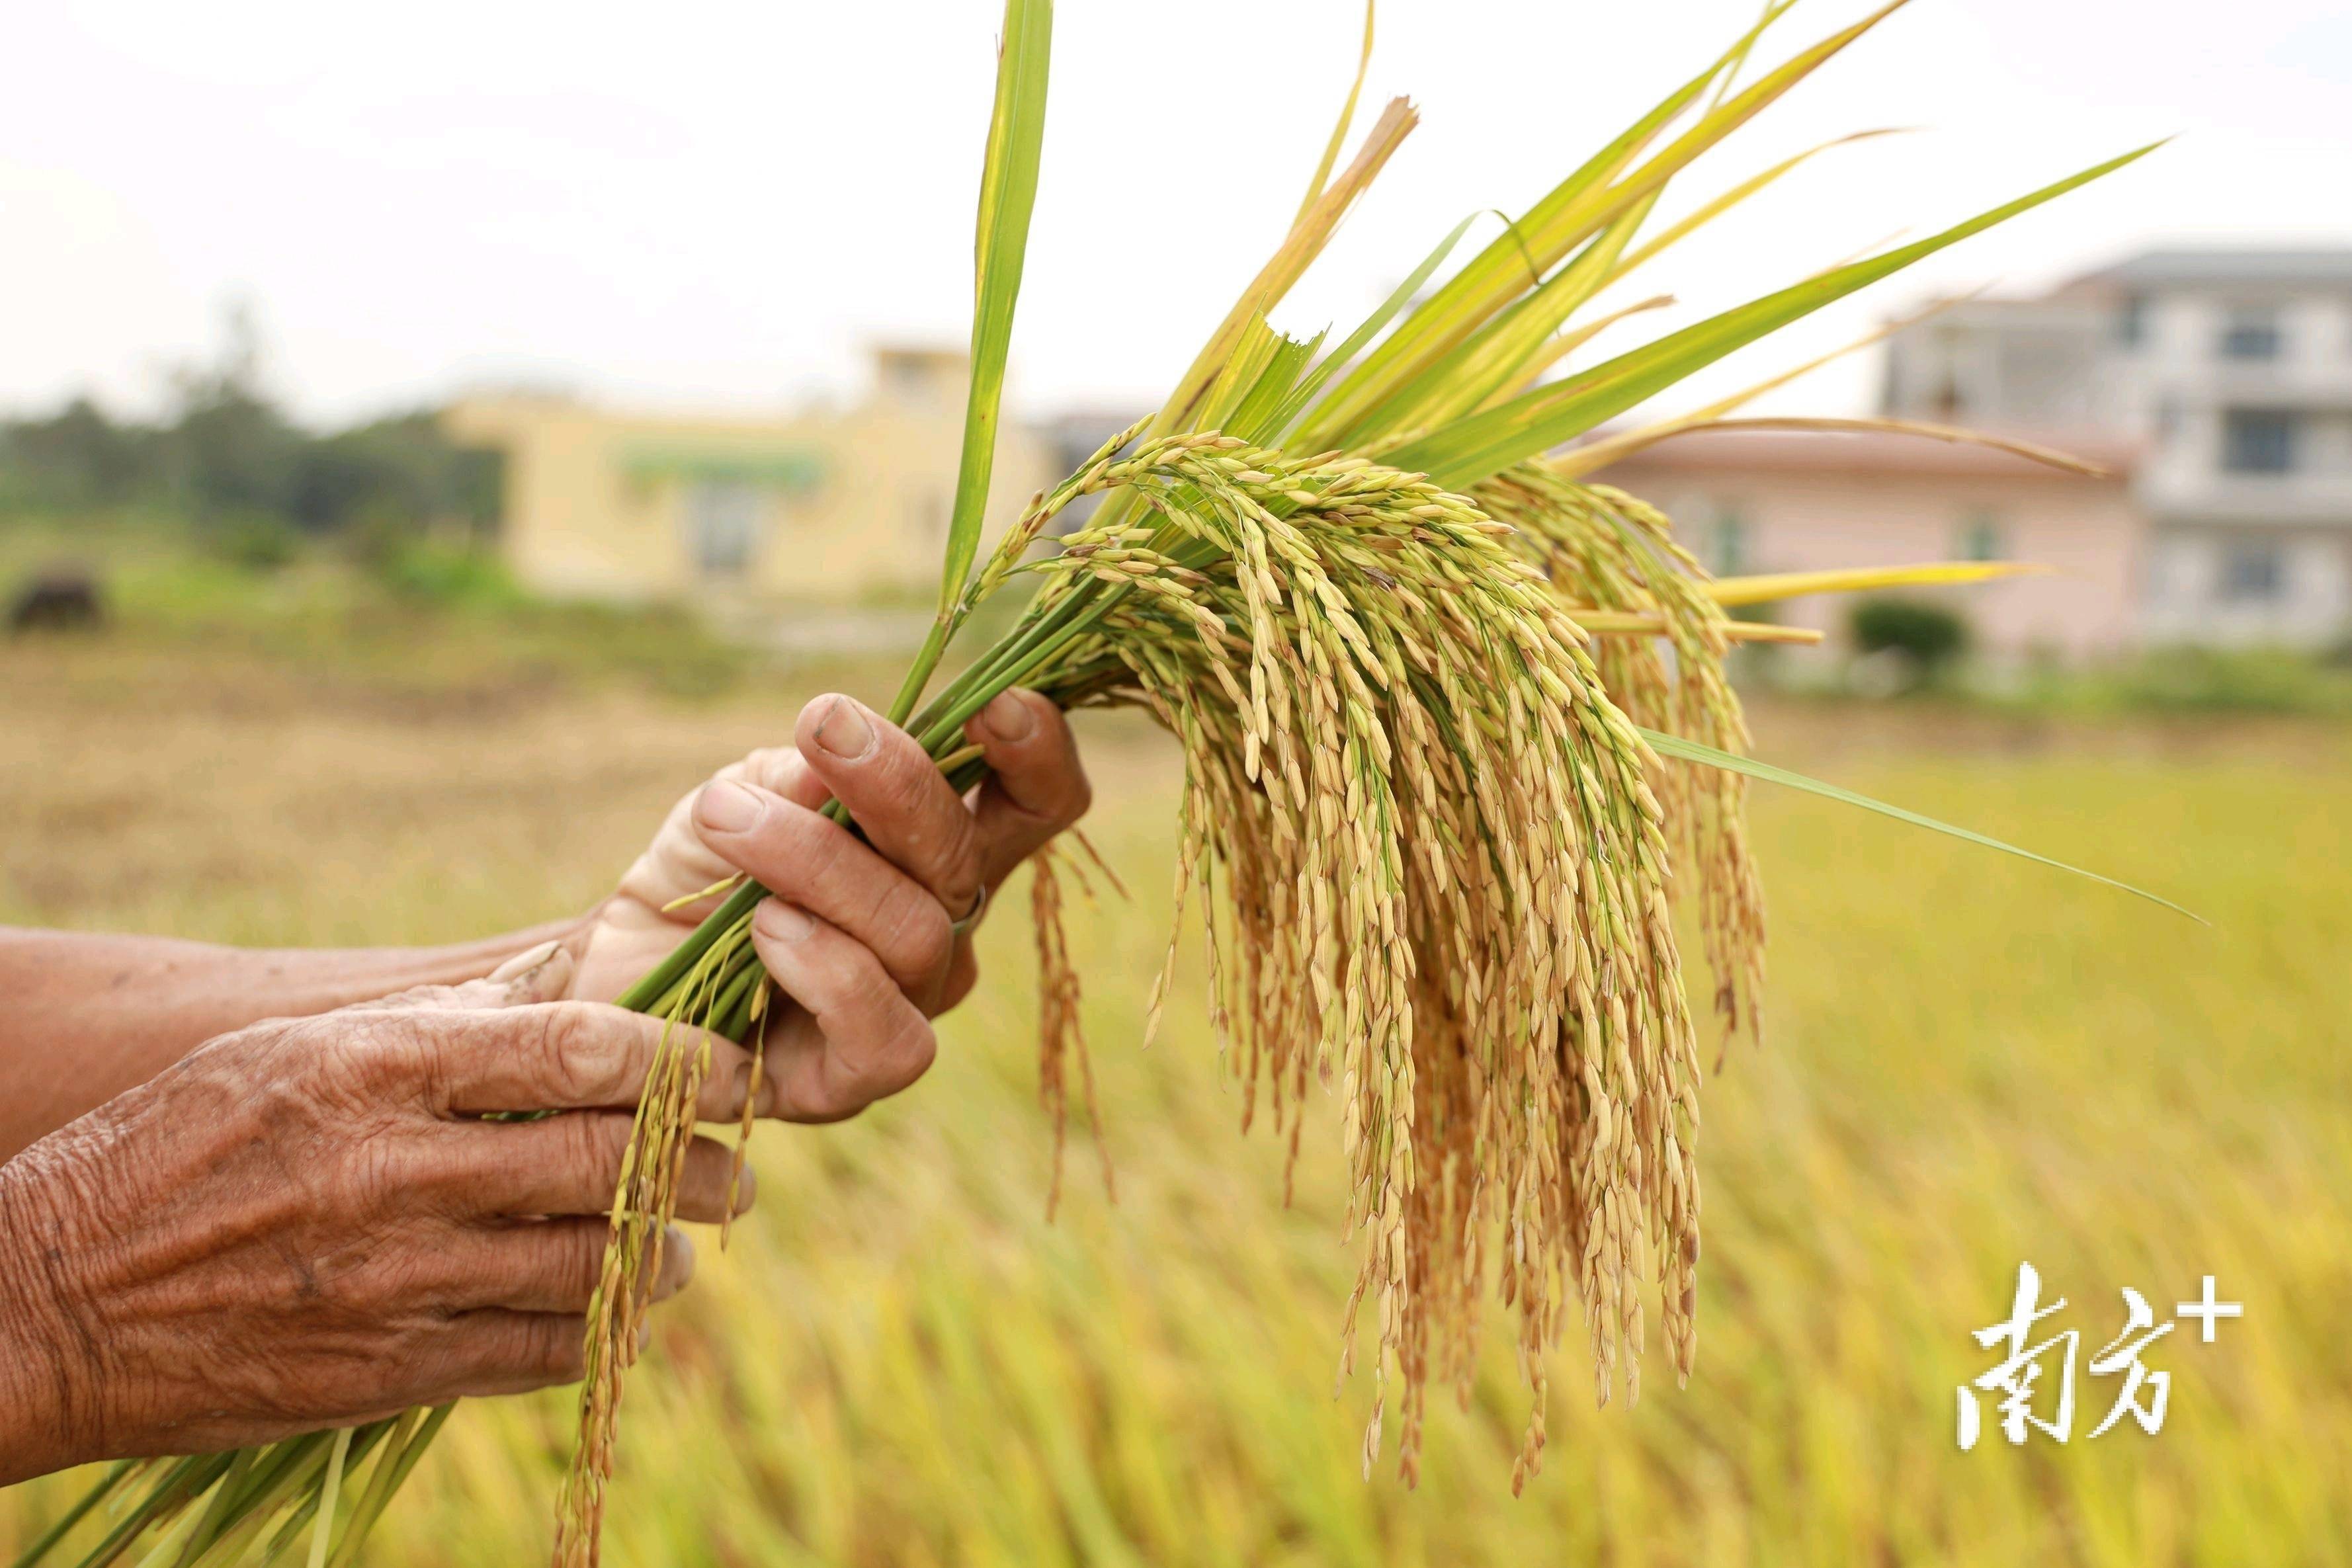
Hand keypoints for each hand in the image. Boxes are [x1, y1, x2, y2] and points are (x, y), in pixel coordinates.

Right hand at [0, 947, 768, 1481]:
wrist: (46, 1302)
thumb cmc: (172, 1151)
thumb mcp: (289, 1054)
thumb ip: (428, 1036)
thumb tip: (561, 1006)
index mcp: (372, 1067)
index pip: (573, 1048)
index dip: (677, 1059)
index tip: (729, 1068)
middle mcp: (395, 1169)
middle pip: (604, 1158)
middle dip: (697, 1164)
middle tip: (739, 1168)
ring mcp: (394, 1278)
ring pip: (587, 1263)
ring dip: (661, 1255)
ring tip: (689, 1248)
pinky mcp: (385, 1371)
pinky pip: (534, 1351)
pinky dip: (595, 1331)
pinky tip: (617, 1314)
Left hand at [566, 689, 1090, 1120]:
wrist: (613, 969)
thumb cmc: (703, 867)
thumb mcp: (745, 792)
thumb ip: (801, 774)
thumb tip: (838, 750)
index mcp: (941, 848)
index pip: (1035, 805)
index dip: (1040, 755)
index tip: (997, 703)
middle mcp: (945, 927)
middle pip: (968, 855)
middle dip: (898, 780)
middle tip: (821, 722)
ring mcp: (907, 1005)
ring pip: (918, 932)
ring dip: (822, 861)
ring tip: (728, 819)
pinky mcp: (851, 1080)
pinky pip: (888, 1036)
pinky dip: (828, 970)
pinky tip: (764, 930)